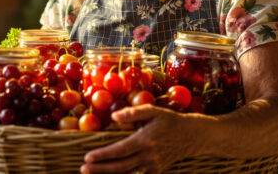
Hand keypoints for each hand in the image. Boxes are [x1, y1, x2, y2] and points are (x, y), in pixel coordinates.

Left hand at [81, 105, 195, 173]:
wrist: (194, 136)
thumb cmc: (171, 120)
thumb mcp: (153, 111)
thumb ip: (133, 113)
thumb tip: (113, 116)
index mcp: (145, 140)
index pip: (120, 150)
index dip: (103, 155)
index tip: (87, 157)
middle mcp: (149, 156)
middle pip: (120, 167)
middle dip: (100, 169)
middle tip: (83, 168)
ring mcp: (153, 166)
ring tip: (92, 173)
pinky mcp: (157, 171)